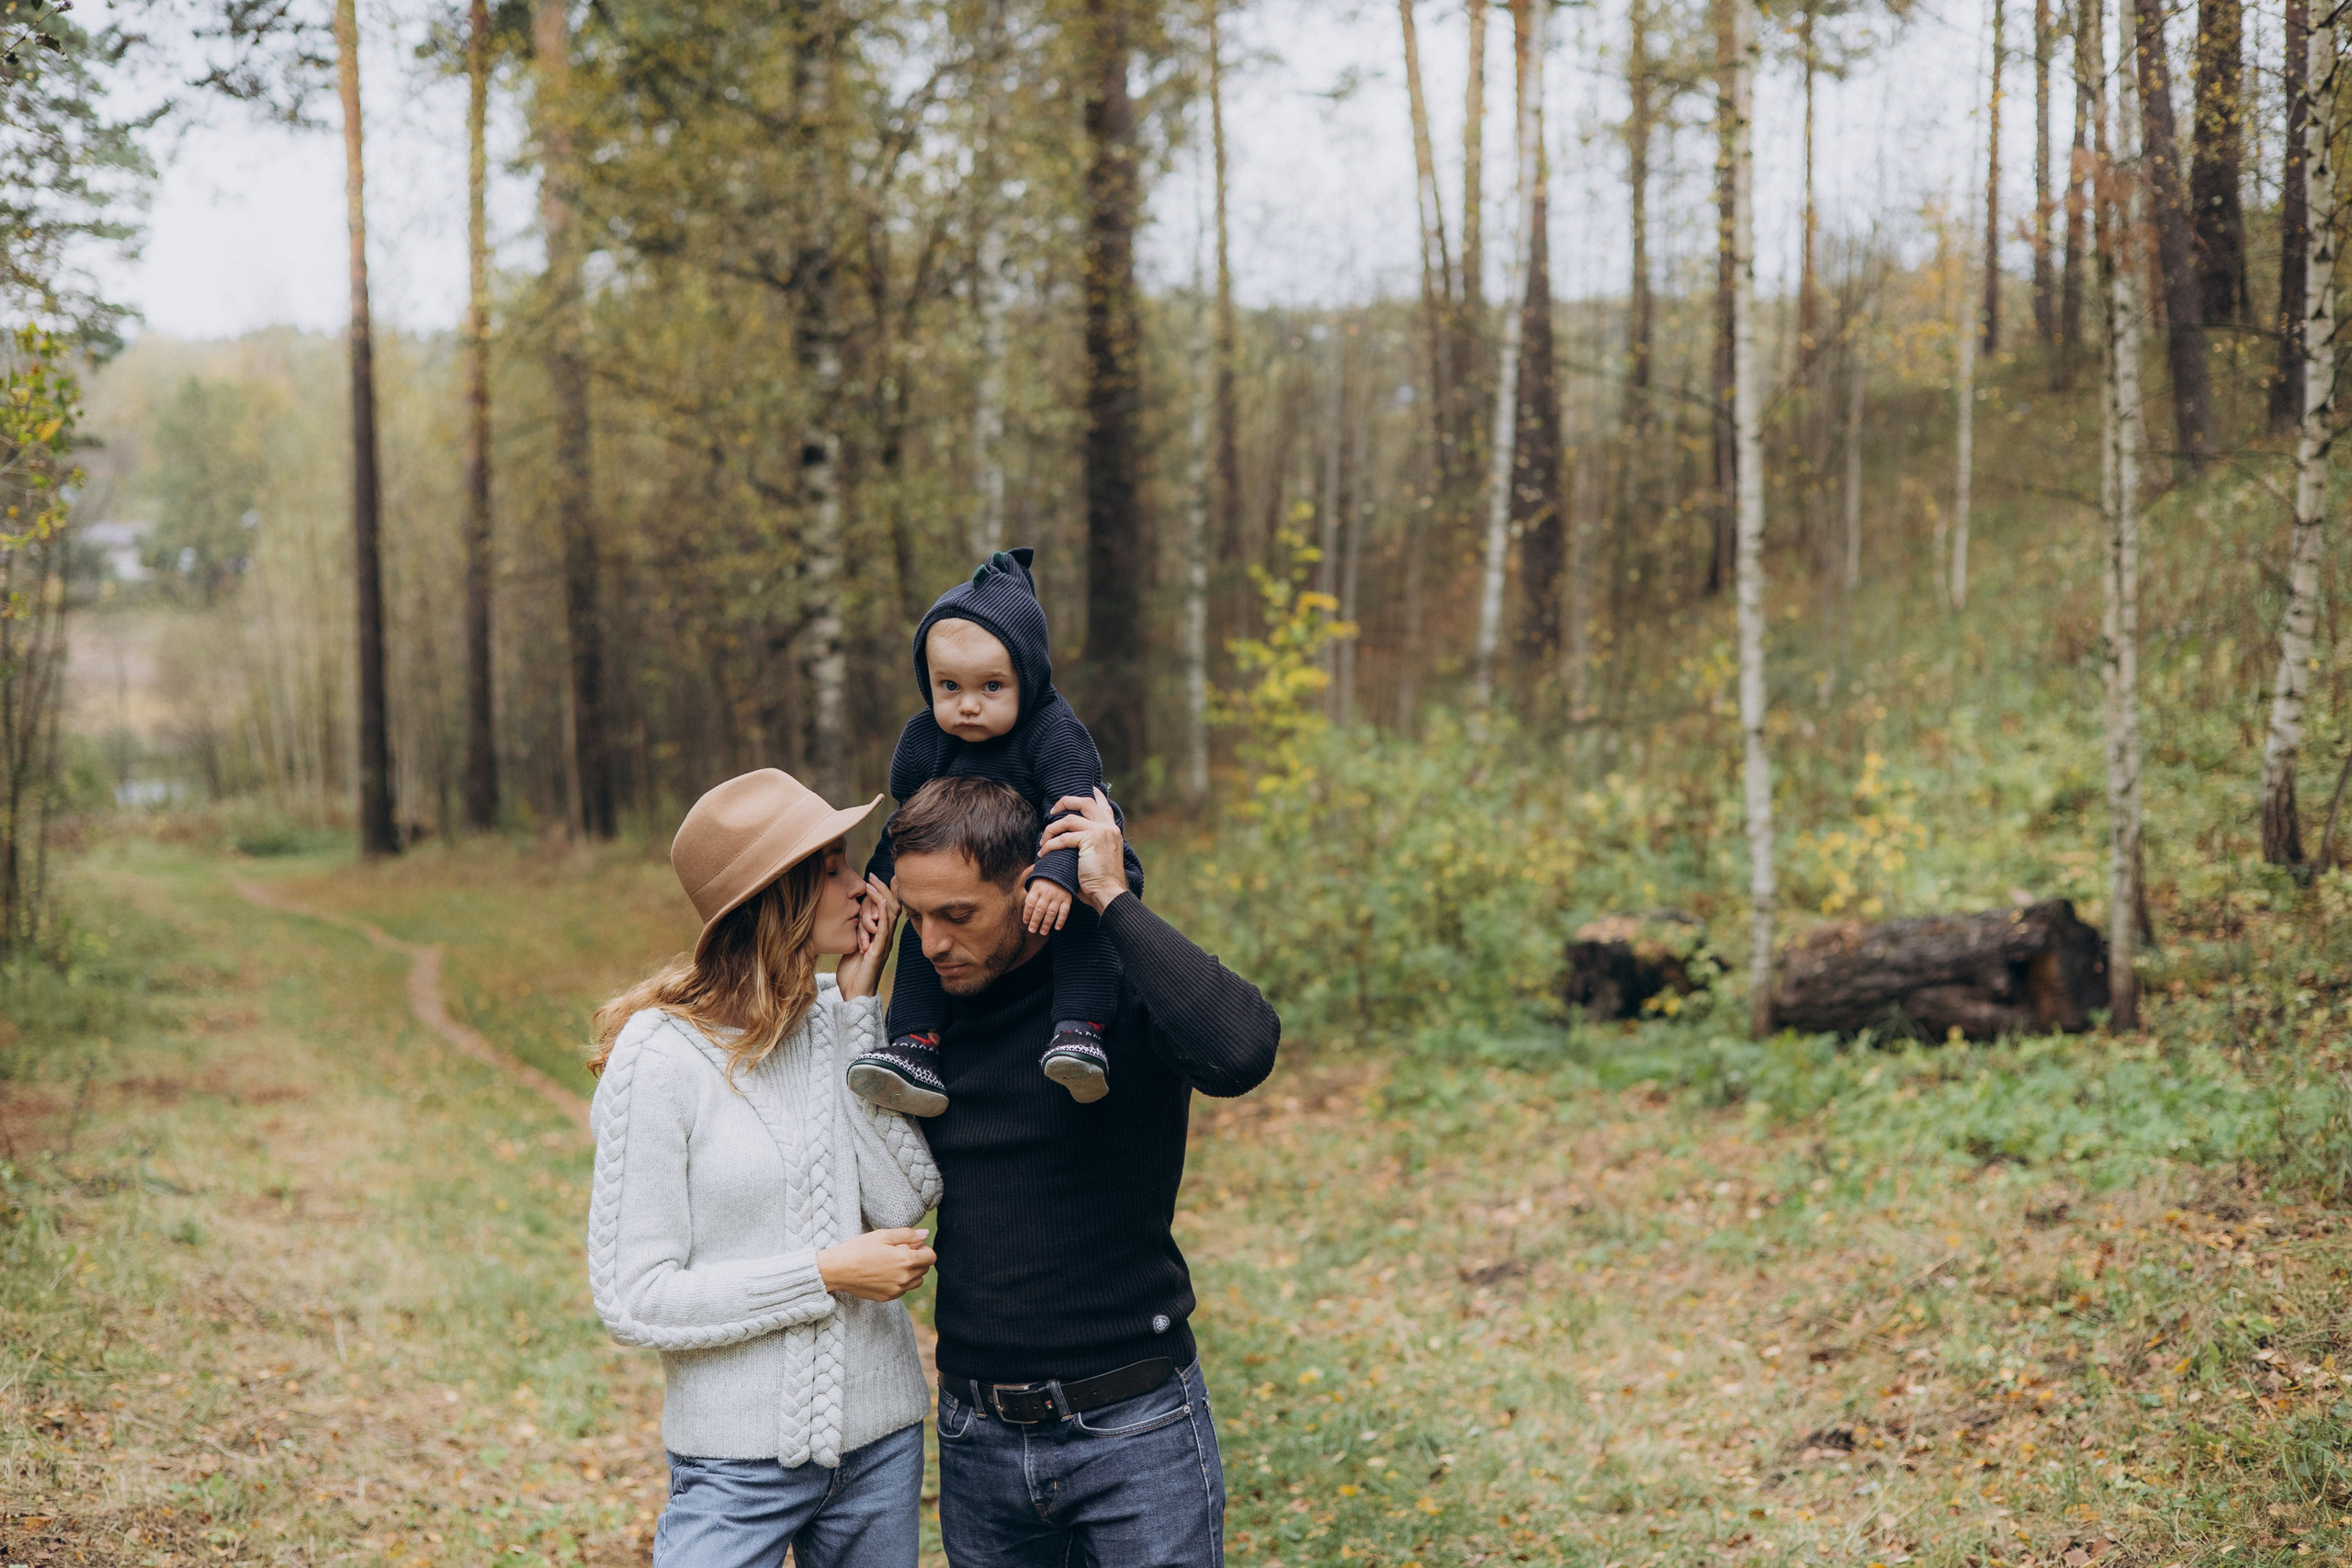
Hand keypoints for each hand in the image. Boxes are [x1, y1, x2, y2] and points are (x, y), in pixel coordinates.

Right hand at [817, 1227, 934, 1301]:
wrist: (836, 1270)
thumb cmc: (858, 1249)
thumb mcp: (883, 1235)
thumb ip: (908, 1234)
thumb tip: (925, 1234)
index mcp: (905, 1261)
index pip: (931, 1257)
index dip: (923, 1249)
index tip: (911, 1245)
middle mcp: (904, 1278)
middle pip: (924, 1270)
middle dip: (917, 1260)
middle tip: (898, 1252)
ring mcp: (895, 1290)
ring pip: (915, 1282)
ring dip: (910, 1273)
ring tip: (892, 1263)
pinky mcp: (886, 1298)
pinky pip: (902, 1290)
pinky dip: (899, 1282)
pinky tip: (884, 1273)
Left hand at [834, 875, 898, 1000]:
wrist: (854, 996)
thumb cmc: (853, 973)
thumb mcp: (853, 946)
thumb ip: (857, 932)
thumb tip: (853, 918)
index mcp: (881, 936)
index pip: (889, 909)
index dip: (886, 892)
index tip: (877, 876)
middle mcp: (886, 938)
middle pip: (893, 907)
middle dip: (883, 889)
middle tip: (872, 874)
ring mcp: (884, 944)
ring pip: (890, 916)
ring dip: (881, 897)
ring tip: (871, 883)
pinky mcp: (878, 952)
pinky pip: (884, 930)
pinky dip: (884, 915)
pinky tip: (882, 902)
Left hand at [1022, 879, 1073, 934]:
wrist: (1062, 868)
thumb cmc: (1044, 878)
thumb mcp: (1034, 880)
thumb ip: (1029, 893)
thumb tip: (1025, 908)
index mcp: (1037, 888)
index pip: (1030, 903)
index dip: (1027, 914)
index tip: (1025, 922)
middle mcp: (1047, 893)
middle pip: (1039, 910)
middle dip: (1035, 922)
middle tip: (1032, 930)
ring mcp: (1058, 896)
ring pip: (1051, 912)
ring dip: (1046, 924)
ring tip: (1043, 932)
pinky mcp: (1067, 898)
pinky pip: (1064, 911)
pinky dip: (1061, 920)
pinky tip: (1057, 928)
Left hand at [1038, 789, 1128, 914]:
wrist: (1109, 892)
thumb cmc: (1102, 881)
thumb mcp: (1101, 856)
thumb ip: (1092, 843)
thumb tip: (1073, 839)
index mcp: (1112, 829)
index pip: (1103, 805)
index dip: (1094, 794)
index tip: (1086, 788)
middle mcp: (1108, 827)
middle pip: (1085, 802)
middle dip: (1065, 802)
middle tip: (1052, 810)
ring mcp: (1100, 832)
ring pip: (1069, 819)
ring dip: (1051, 829)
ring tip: (1043, 841)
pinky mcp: (1089, 840)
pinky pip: (1063, 838)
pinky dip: (1050, 845)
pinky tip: (1044, 853)